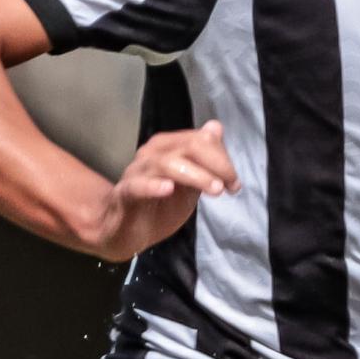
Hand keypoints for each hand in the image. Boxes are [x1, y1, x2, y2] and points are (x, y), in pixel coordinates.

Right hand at [85, 121, 233, 261]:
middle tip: (230, 186)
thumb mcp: (191, 183)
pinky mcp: (126, 194)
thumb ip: (204, 158)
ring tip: (215, 189)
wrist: (126, 230)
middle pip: (189, 146)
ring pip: (168, 163)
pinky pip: (137, 186)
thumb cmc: (160, 205)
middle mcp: (152, 153)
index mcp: (169, 147)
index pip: (201, 139)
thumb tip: (215, 127)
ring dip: (196, 175)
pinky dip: (153, 185)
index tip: (234, 183)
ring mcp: (137, 172)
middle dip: (216, 164)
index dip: (223, 158)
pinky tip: (168, 189)